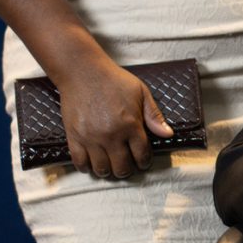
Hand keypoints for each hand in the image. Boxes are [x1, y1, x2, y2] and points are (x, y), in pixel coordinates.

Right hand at [55, 55, 172, 179]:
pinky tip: (91, 164)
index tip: (143, 162)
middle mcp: (111, 135)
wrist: (83, 71)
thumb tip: (168, 134)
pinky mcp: (74, 137)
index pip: (142, 155)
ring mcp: (91, 138)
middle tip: (126, 166)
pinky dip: (86, 168)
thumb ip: (154, 116)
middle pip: (122, 168)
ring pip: (102, 169)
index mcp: (130, 125)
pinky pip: (79, 162)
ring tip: (110, 166)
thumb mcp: (141, 92)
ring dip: (108, 171)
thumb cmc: (113, 80)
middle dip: (127, 170)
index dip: (144, 162)